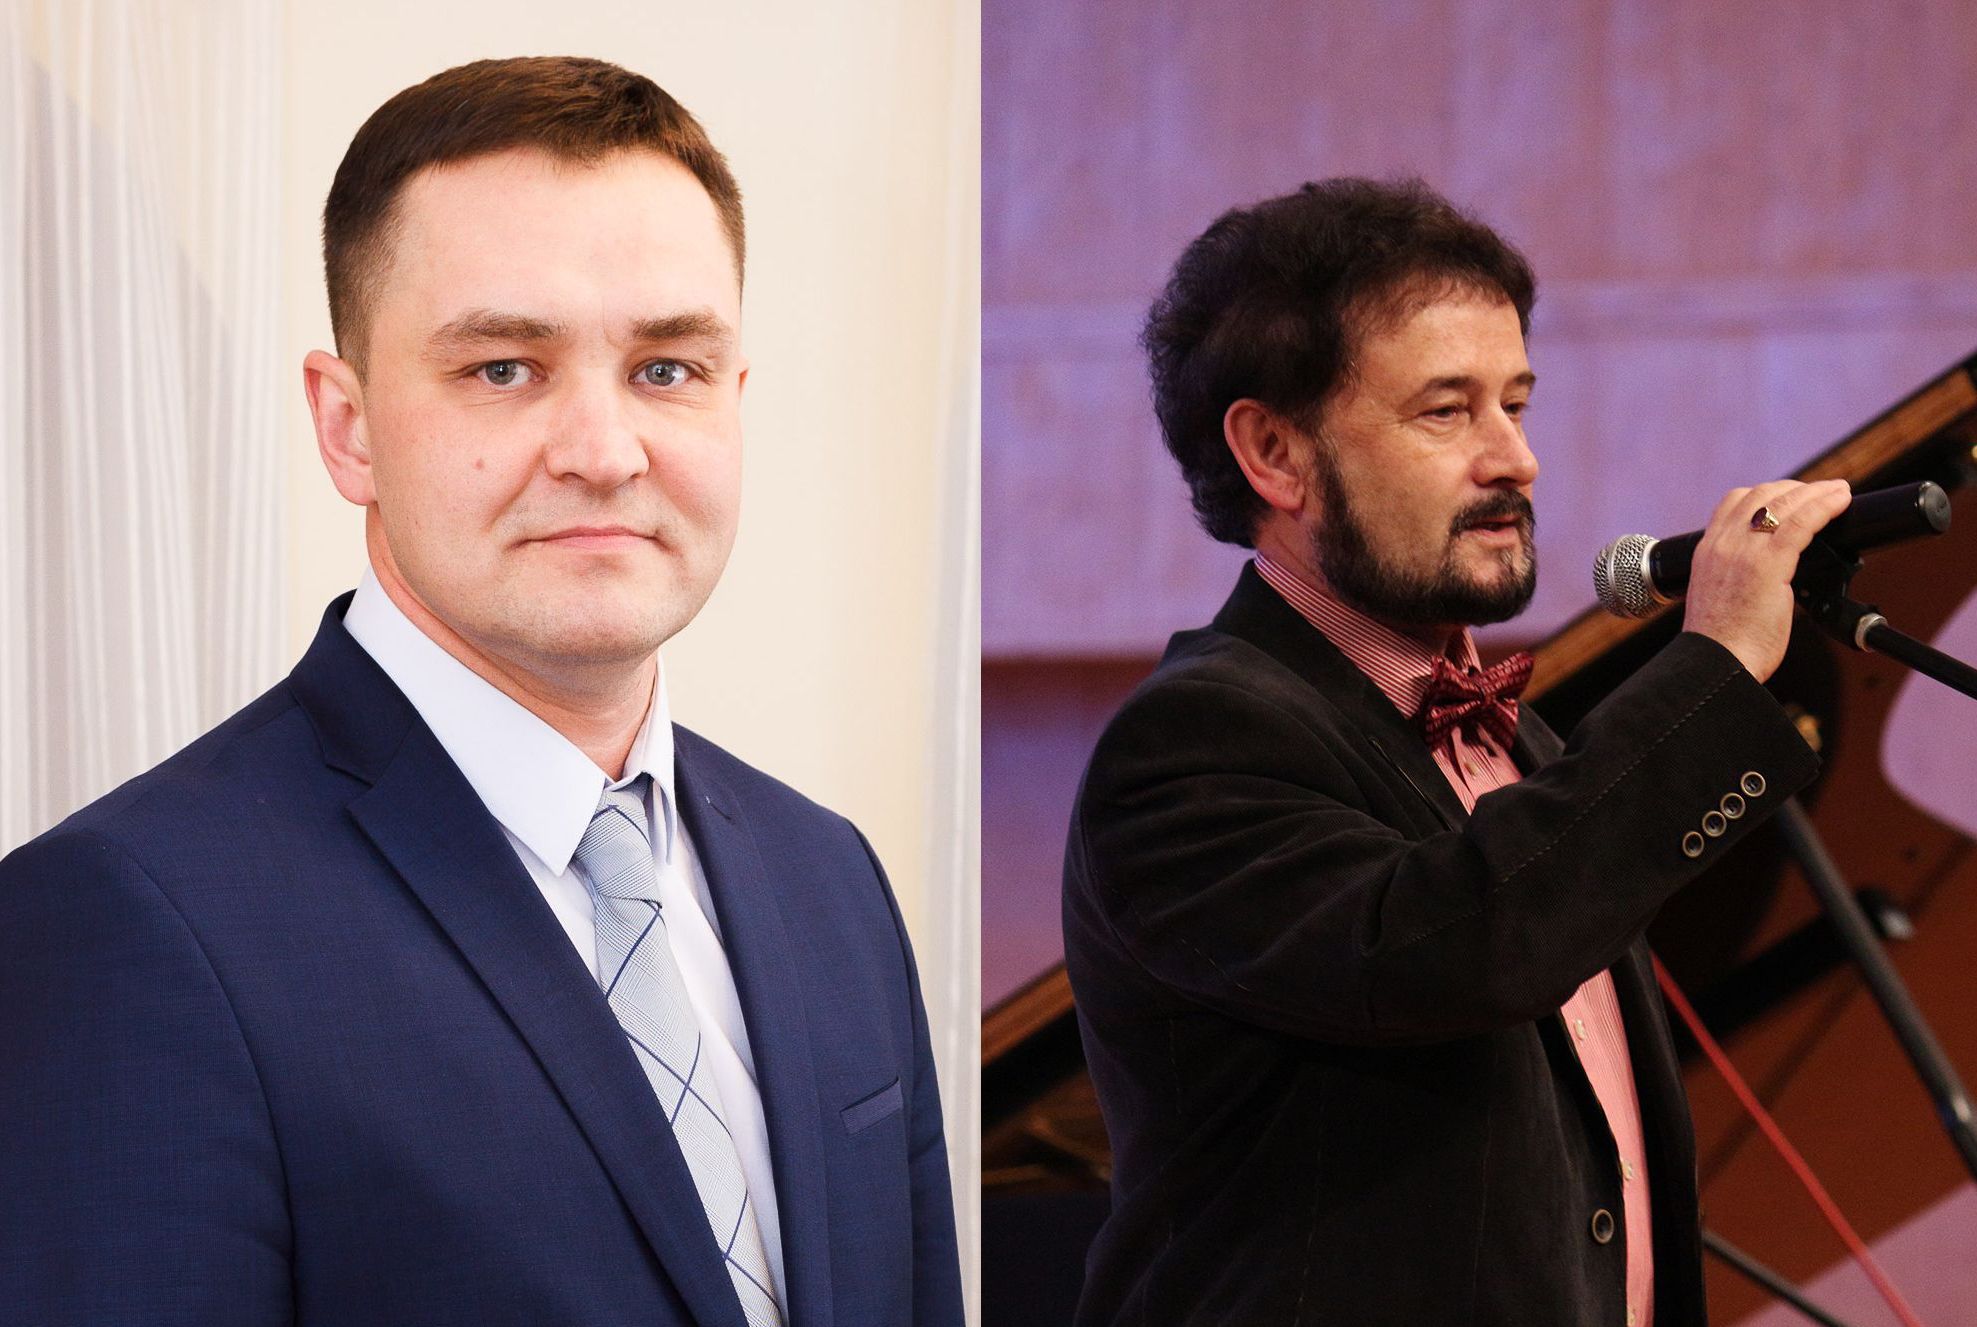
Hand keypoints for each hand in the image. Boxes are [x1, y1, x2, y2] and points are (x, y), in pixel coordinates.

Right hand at [1681, 478, 1852, 682]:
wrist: (1716, 663)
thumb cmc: (1724, 643)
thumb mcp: (1721, 598)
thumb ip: (1740, 579)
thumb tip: (1774, 580)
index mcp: (1707, 551)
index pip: (1733, 502)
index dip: (1766, 492)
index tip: (1791, 497)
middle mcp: (1722, 544)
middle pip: (1760, 495)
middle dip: (1795, 488)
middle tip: (1822, 493)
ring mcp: (1743, 552)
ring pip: (1784, 503)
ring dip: (1817, 492)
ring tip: (1839, 491)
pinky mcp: (1768, 564)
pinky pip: (1801, 523)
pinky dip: (1824, 506)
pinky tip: (1841, 502)